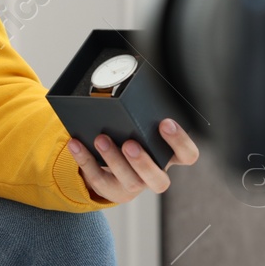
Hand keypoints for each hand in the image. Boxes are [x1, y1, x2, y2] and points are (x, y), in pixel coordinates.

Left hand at [66, 119, 198, 203]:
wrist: (115, 166)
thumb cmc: (134, 139)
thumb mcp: (143, 127)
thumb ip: (144, 114)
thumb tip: (133, 76)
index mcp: (168, 156)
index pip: (187, 155)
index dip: (180, 142)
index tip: (165, 123)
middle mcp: (155, 175)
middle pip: (159, 180)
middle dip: (144, 162)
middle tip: (130, 143)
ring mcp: (134, 185)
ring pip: (129, 181)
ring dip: (114, 160)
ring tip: (101, 139)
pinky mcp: (111, 189)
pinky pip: (97, 179)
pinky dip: (85, 160)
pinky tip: (76, 143)